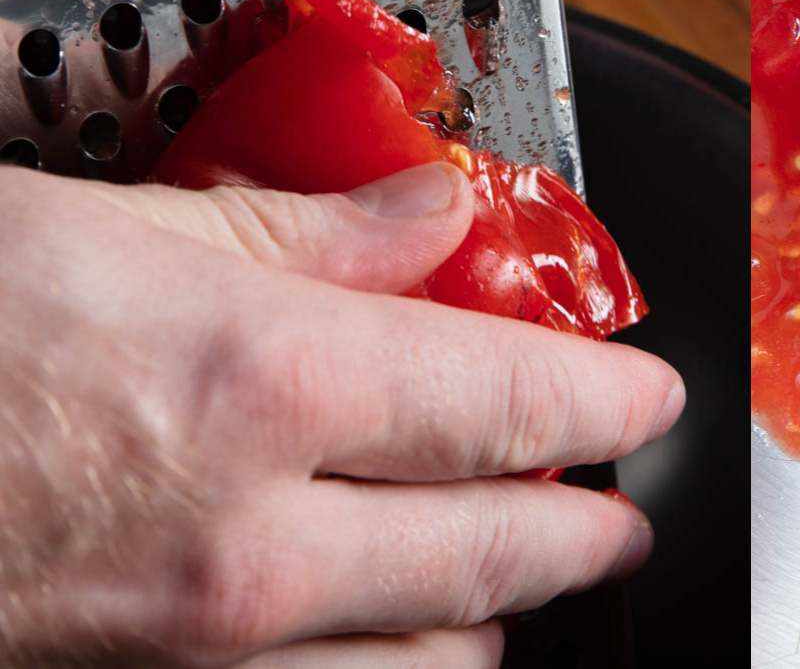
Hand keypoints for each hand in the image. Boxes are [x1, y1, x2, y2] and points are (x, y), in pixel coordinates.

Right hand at [0, 162, 682, 665]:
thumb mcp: (115, 227)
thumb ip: (307, 229)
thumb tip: (433, 209)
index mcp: (269, 388)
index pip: (512, 404)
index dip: (606, 402)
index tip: (652, 400)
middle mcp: (252, 543)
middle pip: (496, 556)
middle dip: (584, 534)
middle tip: (623, 515)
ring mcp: (194, 649)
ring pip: (424, 667)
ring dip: (493, 618)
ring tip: (520, 580)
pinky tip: (395, 654)